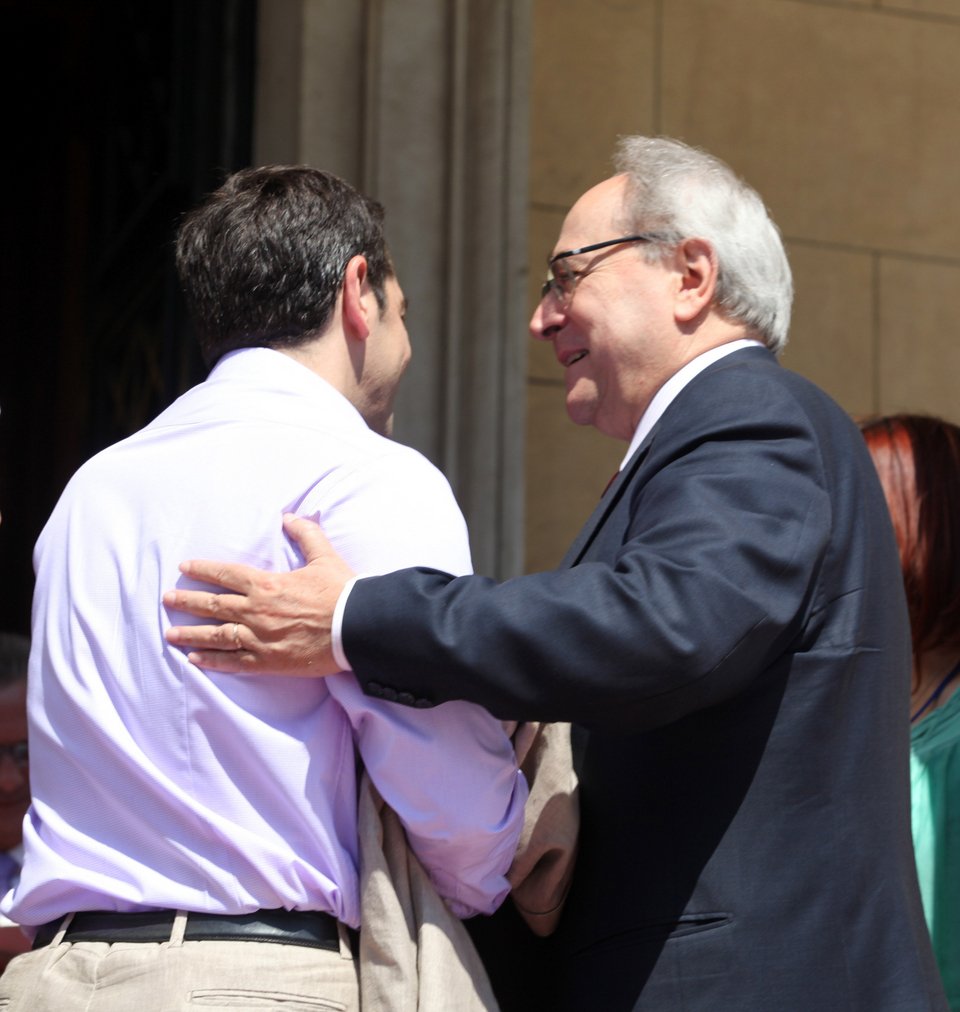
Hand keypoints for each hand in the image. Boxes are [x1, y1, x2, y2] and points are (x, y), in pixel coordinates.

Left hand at [163, 514, 354, 675]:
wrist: (356, 628)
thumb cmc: (341, 592)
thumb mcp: (324, 557)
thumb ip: (306, 534)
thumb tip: (290, 517)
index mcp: (266, 585)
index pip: (226, 574)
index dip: (204, 570)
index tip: (185, 568)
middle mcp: (256, 611)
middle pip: (213, 605)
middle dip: (187, 601)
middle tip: (167, 599)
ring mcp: (259, 638)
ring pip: (216, 636)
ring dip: (191, 634)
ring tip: (171, 634)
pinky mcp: (268, 661)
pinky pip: (233, 661)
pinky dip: (213, 661)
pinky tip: (196, 661)